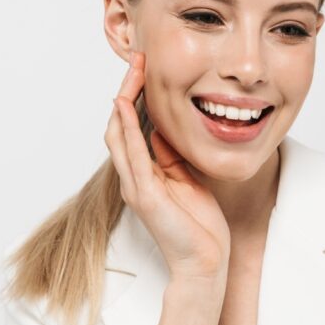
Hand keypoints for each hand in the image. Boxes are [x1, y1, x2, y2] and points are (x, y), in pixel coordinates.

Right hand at [104, 50, 231, 282]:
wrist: (205, 263)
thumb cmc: (199, 226)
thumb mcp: (186, 180)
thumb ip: (170, 157)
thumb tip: (161, 130)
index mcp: (144, 174)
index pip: (131, 128)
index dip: (134, 97)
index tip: (144, 69)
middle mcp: (134, 179)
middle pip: (119, 126)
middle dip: (126, 91)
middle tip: (135, 61)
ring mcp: (136, 187)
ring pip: (119, 136)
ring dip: (124, 102)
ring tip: (130, 74)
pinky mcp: (145, 197)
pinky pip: (132, 156)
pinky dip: (128, 130)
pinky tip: (127, 107)